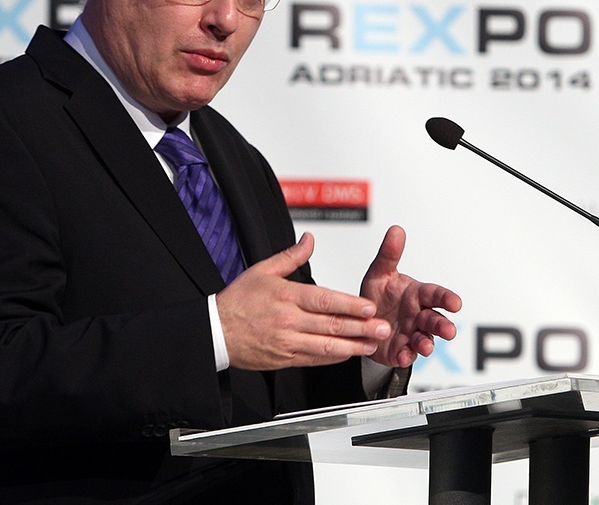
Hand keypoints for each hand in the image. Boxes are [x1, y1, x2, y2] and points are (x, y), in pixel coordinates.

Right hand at [215, 233, 390, 369]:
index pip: (325, 301)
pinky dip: (333, 358)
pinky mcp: (284, 358)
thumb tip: (309, 239)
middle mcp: (288, 320)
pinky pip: (313, 359)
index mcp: (286, 295)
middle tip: (382, 328)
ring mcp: (287, 341)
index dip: (350, 305)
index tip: (370, 308)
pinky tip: (348, 354)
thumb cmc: (238, 301)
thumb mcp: (262, 270)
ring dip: (352, 346)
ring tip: (372, 344)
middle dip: (361, 328)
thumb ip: (291, 256)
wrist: (215, 331)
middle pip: (331, 325)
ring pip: (325, 346)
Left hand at [360, 226, 462, 367]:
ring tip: (424, 347)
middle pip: (435, 320)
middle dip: (443, 326)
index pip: (435, 295)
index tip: (456, 303)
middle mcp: (419, 315)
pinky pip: (406, 355)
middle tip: (449, 331)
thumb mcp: (379, 274)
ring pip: (425, 340)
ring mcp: (412, 334)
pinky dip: (405, 356)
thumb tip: (396, 230)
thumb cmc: (378, 296)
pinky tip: (402, 356)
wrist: (362, 322)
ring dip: (427, 344)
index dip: (446, 298)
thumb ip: (389, 255)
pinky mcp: (401, 351)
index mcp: (417, 295)